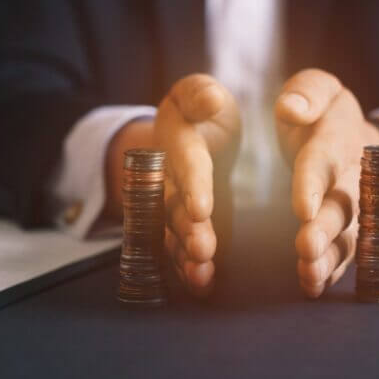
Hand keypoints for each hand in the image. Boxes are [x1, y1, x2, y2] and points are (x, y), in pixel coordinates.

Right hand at [106, 74, 239, 296]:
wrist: (185, 133)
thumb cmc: (199, 111)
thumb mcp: (199, 93)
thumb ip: (201, 95)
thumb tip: (212, 100)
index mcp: (176, 139)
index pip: (185, 161)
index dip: (192, 183)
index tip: (202, 208)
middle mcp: (166, 175)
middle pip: (172, 204)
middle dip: (186, 229)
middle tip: (203, 250)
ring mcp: (169, 203)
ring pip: (172, 231)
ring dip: (184, 254)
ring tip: (201, 275)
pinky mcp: (179, 223)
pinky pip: (177, 247)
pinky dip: (186, 267)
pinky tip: (201, 285)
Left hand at [275, 69, 378, 296]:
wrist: (358, 140)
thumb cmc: (326, 114)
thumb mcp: (319, 89)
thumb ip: (307, 93)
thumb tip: (290, 108)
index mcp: (337, 138)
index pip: (324, 161)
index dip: (314, 183)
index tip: (301, 206)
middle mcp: (351, 177)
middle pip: (342, 205)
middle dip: (325, 228)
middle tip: (306, 247)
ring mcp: (353, 207)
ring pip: (347, 236)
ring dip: (329, 258)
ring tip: (309, 276)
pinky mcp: (347, 229)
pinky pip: (345, 252)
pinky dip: (331, 270)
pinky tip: (313, 285)